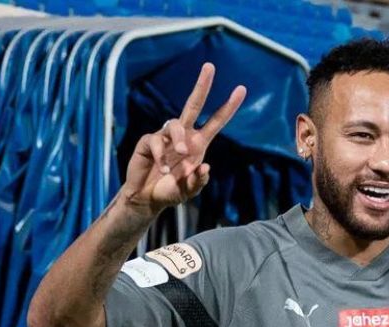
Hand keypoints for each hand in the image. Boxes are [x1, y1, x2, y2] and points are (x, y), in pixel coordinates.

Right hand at [120, 63, 246, 216]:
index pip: (216, 121)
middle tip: (210, 66)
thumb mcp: (189, 190)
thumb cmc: (171, 191)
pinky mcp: (148, 142)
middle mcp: (184, 136)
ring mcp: (165, 137)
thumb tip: (205, 167)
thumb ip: (198, 182)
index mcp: (198, 144)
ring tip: (181, 153)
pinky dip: (161, 156)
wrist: (147, 198)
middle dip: (202, 85)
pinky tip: (163, 169)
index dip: (228, 106)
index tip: (241, 89)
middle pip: (193, 104)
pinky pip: (155, 141)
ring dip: (179, 138)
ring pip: (175, 124)